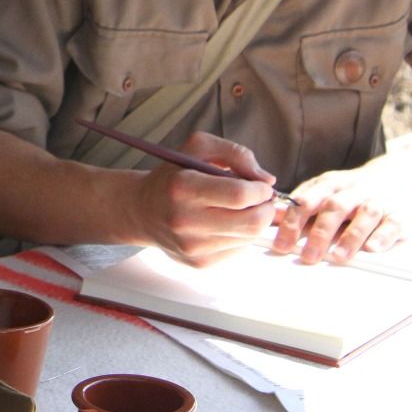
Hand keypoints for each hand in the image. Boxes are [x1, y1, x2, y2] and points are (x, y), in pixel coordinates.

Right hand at [133, 132, 279, 265]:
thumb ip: (236, 154)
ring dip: (255, 222)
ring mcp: (192, 246)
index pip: (239, 195)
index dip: (260, 191)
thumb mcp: (198, 148)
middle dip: (267, 209)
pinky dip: (241, 236)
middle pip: (251, 222)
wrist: (143, 210)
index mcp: (183, 187)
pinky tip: (227, 224)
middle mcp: (185, 220)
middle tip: (263, 199)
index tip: (263, 186)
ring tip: (241, 209)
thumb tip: (268, 180)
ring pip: (249, 238)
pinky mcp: (198, 263)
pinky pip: (239, 251)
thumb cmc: (174, 175)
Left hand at [271, 164, 411, 263]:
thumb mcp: (324, 190)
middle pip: (334, 208)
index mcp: (329, 184)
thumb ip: (300, 205)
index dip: (292, 223)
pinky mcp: (400, 213)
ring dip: (350, 236)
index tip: (281, 245)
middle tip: (307, 256)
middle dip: (319, 233)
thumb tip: (268, 217)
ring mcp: (378, 200)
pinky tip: (373, 248)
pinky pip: (393, 223)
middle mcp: (353, 190)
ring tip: (338, 256)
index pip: (306, 202)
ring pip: (364, 215)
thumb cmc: (353, 190)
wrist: (398, 176)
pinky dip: (383, 236)